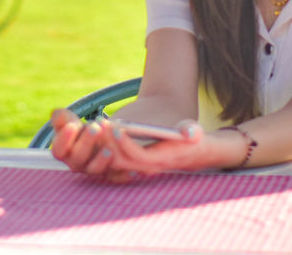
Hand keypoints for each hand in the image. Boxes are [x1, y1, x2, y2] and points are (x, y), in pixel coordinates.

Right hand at [48, 109, 134, 182]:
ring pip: (95, 169)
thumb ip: (62, 119)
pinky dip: (122, 174)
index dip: (64, 139)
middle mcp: (77, 163)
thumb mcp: (71, 122)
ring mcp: (93, 170)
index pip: (59, 150)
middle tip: (95, 128)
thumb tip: (56, 114)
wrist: (99, 139)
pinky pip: (115, 176)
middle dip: (86, 143)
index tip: (72, 125)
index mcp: (64, 152)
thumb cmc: (81, 130)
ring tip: (108, 150)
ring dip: (101, 161)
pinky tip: (129, 169)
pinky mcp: (110, 174)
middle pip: (78, 158)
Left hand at [103, 119, 241, 174]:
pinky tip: (97, 129)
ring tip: (96, 124)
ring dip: (103, 144)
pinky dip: (103, 145)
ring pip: (114, 159)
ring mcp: (137, 165)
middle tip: (100, 124)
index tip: (116, 129)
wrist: (191, 151)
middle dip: (109, 143)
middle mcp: (146, 166)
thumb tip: (191, 133)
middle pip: (121, 160)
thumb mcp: (194, 133)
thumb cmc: (191, 139)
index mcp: (160, 160)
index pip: (139, 156)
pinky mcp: (131, 160)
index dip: (126, 144)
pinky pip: (112, 156)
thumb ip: (192, 132)